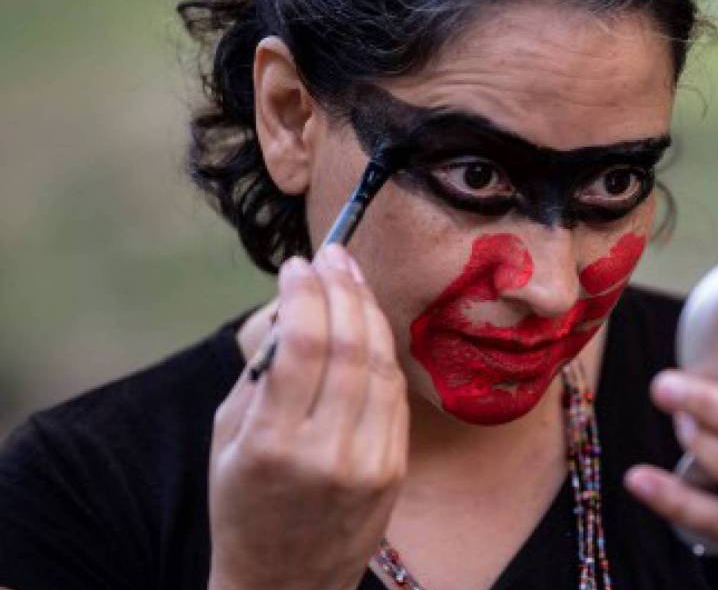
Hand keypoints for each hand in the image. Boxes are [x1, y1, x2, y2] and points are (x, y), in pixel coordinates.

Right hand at [208, 245, 408, 589]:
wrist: (285, 581)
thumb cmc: (244, 504)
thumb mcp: (227, 438)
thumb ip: (261, 372)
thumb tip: (294, 306)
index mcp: (273, 444)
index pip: (302, 343)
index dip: (305, 292)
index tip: (298, 263)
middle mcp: (327, 452)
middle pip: (349, 344)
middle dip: (342, 288)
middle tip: (332, 255)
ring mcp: (369, 462)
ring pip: (379, 363)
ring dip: (367, 310)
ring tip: (351, 277)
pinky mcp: (395, 469)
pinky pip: (394, 393)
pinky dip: (382, 351)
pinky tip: (368, 326)